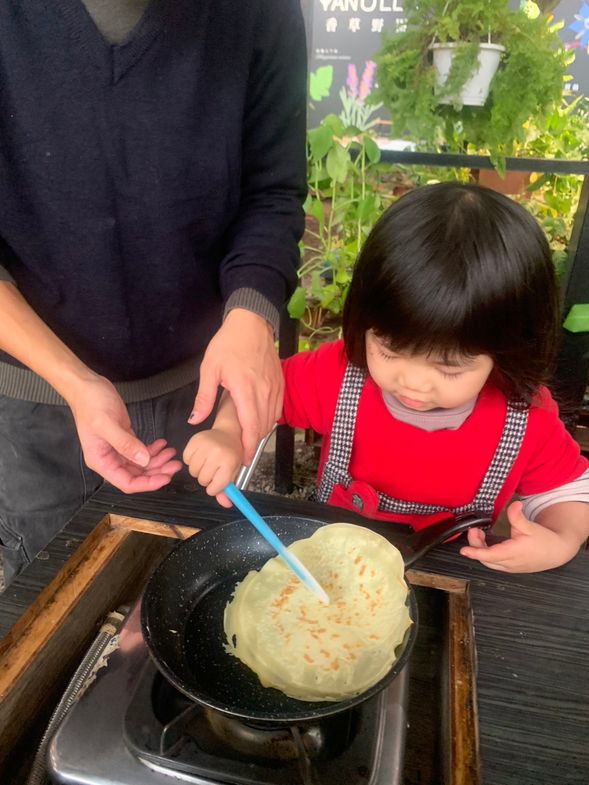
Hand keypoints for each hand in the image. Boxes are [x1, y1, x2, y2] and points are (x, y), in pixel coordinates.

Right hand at [67, 375, 181, 492]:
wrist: (86, 385)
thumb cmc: (91, 403)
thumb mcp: (107, 423)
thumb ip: (125, 443)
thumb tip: (144, 460)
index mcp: (101, 461)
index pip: (127, 482)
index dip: (147, 484)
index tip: (166, 477)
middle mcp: (109, 459)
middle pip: (137, 475)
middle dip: (157, 472)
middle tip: (176, 464)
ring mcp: (117, 449)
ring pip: (141, 464)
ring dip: (158, 461)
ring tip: (172, 453)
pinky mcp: (124, 438)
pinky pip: (140, 451)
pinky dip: (153, 450)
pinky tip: (162, 444)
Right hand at [183, 430, 242, 506]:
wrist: (228, 433)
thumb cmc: (231, 454)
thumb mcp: (233, 472)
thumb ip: (228, 490)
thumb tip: (226, 504)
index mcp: (229, 463)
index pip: (216, 487)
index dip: (214, 488)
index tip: (216, 483)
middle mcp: (217, 453)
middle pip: (202, 480)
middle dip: (206, 479)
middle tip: (213, 471)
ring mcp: (205, 446)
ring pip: (193, 471)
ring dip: (198, 471)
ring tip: (206, 463)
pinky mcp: (194, 440)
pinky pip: (186, 459)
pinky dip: (191, 461)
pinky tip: (200, 456)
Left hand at [189, 308, 281, 463]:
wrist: (251, 323)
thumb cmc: (228, 343)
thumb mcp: (209, 369)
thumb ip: (204, 397)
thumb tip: (195, 420)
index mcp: (245, 388)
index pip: (251, 425)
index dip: (248, 445)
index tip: (244, 458)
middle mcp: (264, 390)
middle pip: (263, 426)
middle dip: (253, 443)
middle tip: (242, 453)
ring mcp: (275, 387)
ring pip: (272, 418)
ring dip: (261, 431)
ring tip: (248, 439)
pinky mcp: (280, 383)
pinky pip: (278, 408)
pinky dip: (270, 419)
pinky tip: (259, 421)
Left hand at [460, 501, 582, 572]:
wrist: (557, 552)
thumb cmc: (544, 540)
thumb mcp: (530, 526)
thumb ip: (518, 516)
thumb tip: (514, 504)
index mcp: (514, 553)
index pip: (490, 555)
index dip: (476, 553)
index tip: (464, 550)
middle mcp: (510, 563)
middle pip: (486, 559)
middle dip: (475, 545)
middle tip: (474, 530)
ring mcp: (510, 568)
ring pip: (488, 562)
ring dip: (480, 549)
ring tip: (478, 533)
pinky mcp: (510, 568)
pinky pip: (493, 563)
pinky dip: (486, 554)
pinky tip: (485, 542)